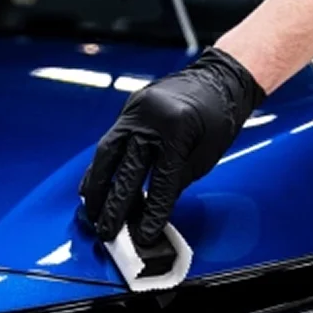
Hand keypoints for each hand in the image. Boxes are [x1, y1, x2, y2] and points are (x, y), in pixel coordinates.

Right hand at [79, 47, 265, 244]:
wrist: (219, 78)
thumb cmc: (220, 116)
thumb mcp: (206, 154)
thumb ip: (178, 181)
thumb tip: (153, 209)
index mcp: (178, 128)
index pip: (161, 181)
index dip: (152, 211)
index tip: (143, 234)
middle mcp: (150, 118)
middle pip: (126, 169)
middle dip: (115, 205)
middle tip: (106, 230)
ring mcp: (135, 111)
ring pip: (107, 153)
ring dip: (97, 186)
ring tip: (92, 212)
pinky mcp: (128, 109)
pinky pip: (109, 142)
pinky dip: (101, 166)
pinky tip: (94, 185)